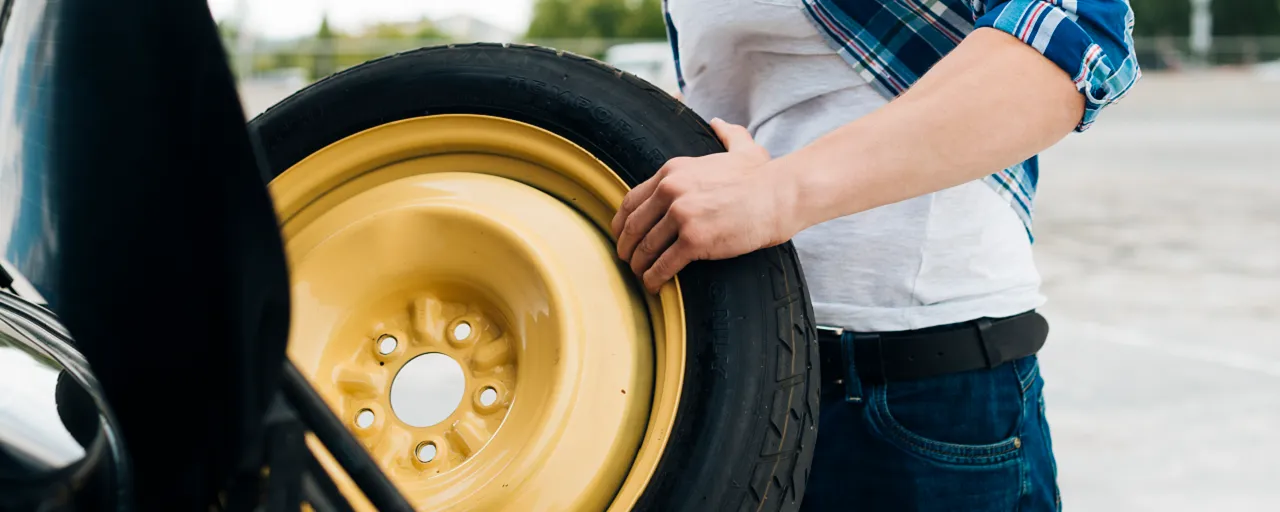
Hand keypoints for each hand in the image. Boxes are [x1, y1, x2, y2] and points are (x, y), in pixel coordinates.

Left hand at [611, 118, 798, 292]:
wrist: (780, 195)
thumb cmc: (763, 177)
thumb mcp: (740, 148)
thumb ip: (727, 135)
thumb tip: (719, 123)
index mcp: (673, 170)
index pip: (632, 199)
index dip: (623, 223)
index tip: (623, 236)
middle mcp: (671, 190)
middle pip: (633, 226)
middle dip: (626, 247)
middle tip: (628, 261)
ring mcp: (681, 215)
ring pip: (645, 248)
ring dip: (639, 267)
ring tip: (642, 277)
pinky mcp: (694, 240)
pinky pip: (663, 265)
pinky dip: (654, 279)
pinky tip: (654, 286)